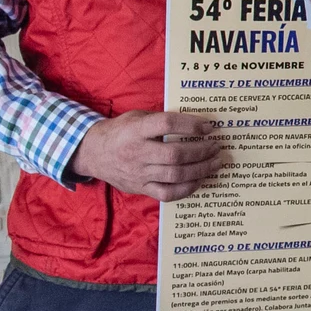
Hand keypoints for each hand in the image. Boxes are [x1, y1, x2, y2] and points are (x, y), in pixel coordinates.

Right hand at [68, 111, 221, 201]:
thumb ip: (161, 119)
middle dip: (201, 151)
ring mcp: (138, 173)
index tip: (209, 127)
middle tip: (216, 147)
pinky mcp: (140, 188)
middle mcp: (136, 153)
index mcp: (136, 130)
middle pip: (175, 155)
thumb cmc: (121, 131)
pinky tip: (199, 180)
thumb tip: (197, 123)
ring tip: (215, 163)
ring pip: (174, 175)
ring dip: (200, 169)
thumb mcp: (137, 117)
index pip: (167, 125)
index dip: (191, 125)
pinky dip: (187, 189)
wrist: (94, 153)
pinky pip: (167, 194)